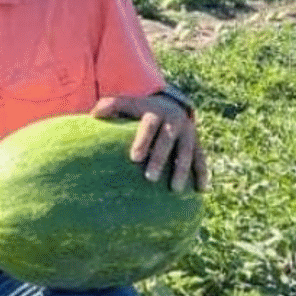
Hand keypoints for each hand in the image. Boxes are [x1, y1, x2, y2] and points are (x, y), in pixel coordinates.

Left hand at [90, 93, 208, 192]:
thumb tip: (93, 115)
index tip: (135, 158)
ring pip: (187, 152)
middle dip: (160, 158)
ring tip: (174, 189)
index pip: (150, 125)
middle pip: (168, 140)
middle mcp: (175, 122)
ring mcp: (189, 134)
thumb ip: (111, 107)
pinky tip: (201, 190)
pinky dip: (202, 174)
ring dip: (182, 170)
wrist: (172, 107)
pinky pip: (201, 160)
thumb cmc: (142, 111)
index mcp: (156, 113)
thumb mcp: (128, 105)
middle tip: (150, 178)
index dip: (143, 140)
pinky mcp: (197, 144)